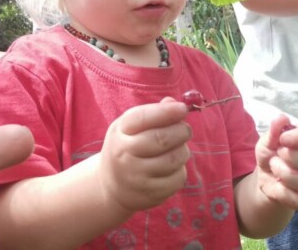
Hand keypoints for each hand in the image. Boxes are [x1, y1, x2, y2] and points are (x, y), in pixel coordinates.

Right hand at [98, 98, 190, 213]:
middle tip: (185, 130)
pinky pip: (177, 178)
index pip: (142, 118)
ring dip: (183, 151)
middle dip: (181, 131)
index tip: (182, 108)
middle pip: (161, 139)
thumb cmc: (127, 147)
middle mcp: (124, 155)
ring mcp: (136, 177)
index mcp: (119, 133)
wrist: (112, 186)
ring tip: (177, 149)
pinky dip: (180, 170)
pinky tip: (171, 168)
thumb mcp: (131, 127)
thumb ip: (153, 113)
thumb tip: (175, 103)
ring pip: (174, 159)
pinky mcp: (150, 194)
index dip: (166, 112)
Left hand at [254, 114, 297, 210]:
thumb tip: (281, 118)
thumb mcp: (268, 140)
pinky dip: (281, 192)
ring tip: (275, 168)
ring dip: (283, 174)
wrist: (266, 177)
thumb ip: (275, 130)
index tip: (283, 140)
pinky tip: (278, 185)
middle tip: (277, 156)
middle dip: (290, 158)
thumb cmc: (271, 153)